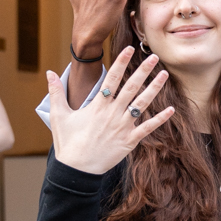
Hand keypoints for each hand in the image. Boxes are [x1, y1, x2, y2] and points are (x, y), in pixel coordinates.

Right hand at [46, 46, 173, 174]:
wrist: (76, 171)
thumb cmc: (67, 143)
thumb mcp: (59, 116)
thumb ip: (56, 92)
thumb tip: (48, 72)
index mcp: (97, 106)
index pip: (112, 79)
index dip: (121, 63)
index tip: (129, 49)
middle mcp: (112, 113)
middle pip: (131, 87)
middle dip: (143, 71)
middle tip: (154, 56)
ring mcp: (123, 127)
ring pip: (142, 104)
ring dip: (154, 89)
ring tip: (164, 75)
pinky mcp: (129, 141)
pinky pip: (147, 128)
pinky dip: (160, 119)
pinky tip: (172, 109)